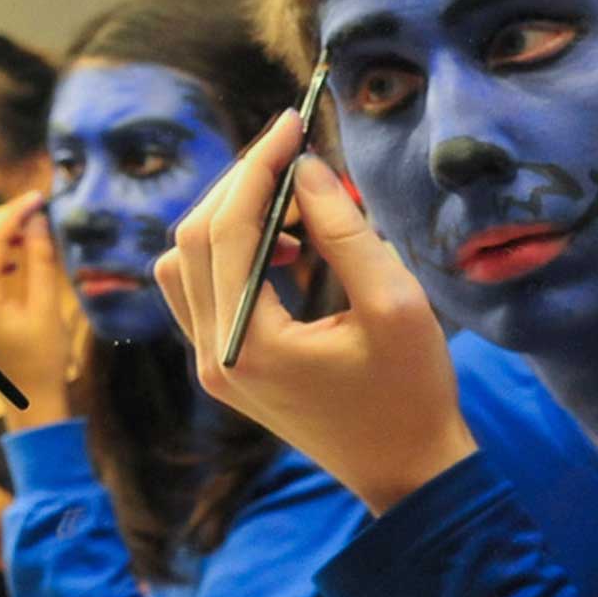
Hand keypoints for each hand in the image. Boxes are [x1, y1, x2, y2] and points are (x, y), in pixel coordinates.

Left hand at [0, 192, 76, 427]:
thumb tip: (37, 218)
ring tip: (23, 231)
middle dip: (1, 218)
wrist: (27, 400)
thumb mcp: (48, 307)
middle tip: (32, 210)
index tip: (37, 199)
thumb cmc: (43, 359)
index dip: (13, 212)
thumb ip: (41, 259)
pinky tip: (10, 258)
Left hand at [155, 110, 475, 513]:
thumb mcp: (396, 304)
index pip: (223, 229)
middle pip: (191, 240)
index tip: (291, 123)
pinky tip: (285, 248)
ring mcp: (210, 366)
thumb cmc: (413, 393)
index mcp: (246, 345)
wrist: (407, 473)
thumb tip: (304, 168)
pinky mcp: (222, 368)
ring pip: (184, 263)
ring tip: (295, 209)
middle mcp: (212, 356)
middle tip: (295, 152)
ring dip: (230, 219)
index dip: (256, 166)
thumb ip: (345, 232)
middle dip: (241, 184)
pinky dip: (230, 253)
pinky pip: (200, 290)